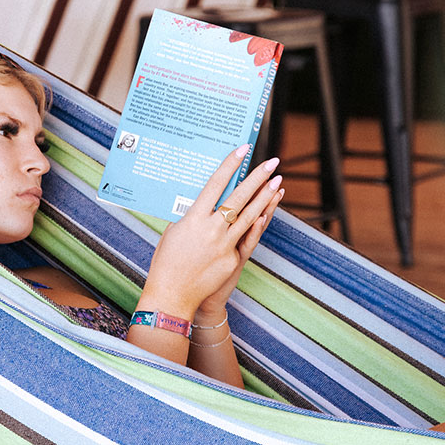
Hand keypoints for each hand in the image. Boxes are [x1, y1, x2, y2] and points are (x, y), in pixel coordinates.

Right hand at [139, 145, 283, 318]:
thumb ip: (190, 216)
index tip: (243, 150)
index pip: (215, 184)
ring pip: (249, 215)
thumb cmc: (168, 261)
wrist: (173, 294)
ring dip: (264, 197)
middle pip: (238, 197)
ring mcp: (223, 245)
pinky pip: (247, 238)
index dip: (230, 165)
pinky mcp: (232, 259)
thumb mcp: (174, 231)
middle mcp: (210, 229)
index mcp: (192, 218)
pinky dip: (257, 223)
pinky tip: (267, 211)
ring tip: (277, 181)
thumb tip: (204, 201)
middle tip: (272, 162)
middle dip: (257, 177)